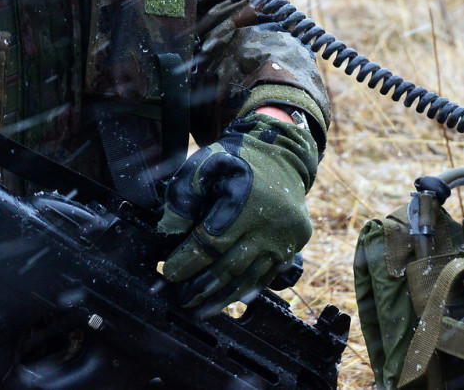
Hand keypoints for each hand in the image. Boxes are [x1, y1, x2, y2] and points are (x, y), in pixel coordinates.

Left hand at [155, 111, 318, 316]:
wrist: (281, 153)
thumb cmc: (237, 159)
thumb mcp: (205, 164)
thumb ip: (184, 195)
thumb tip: (168, 230)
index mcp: (246, 202)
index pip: (211, 242)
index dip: (188, 261)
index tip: (168, 273)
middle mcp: (270, 224)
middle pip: (230, 266)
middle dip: (201, 286)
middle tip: (180, 298)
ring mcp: (286, 237)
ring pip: (251, 277)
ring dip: (224, 298)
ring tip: (201, 311)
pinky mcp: (295, 243)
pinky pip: (269, 274)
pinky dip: (249, 289)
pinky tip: (232, 300)